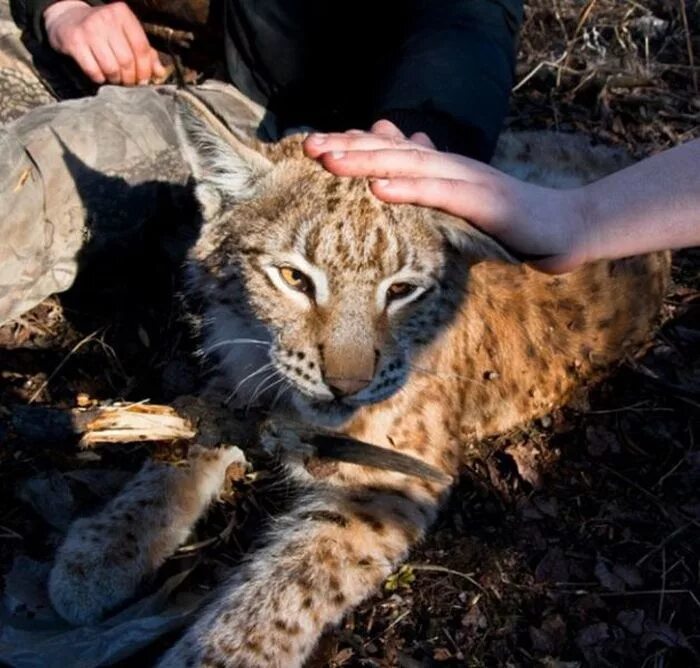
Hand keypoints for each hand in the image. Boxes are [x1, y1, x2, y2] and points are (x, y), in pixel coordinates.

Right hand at [43, 1, 165, 85]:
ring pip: (112, 68)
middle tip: (129, 82)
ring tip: (116, 79)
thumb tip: (160, 73)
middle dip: (131, 78)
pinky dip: (100, 78)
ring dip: (116, 80)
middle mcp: (106, 18)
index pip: (142, 48)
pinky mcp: (75, 42)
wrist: (68, 19)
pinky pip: (94, 71)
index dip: (146, 69)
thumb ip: (145, 52)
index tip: (144, 80)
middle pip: (127, 61)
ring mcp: (89, 29)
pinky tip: (101, 75)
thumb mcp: (125, 34)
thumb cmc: (104, 31)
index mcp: (123, 14)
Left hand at [304, 121, 590, 272]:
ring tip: (330, 160)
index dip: (352, 145)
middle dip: (348, 147)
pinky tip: (380, 188)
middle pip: (392, 151)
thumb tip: (389, 179)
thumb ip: (429, 189)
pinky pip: (442, 195)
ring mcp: (468, 182)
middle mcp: (450, 168)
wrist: (562, 228)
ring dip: (368, 161)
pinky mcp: (486, 204)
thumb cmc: (506, 219)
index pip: (390, 151)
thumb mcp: (460, 203)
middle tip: (308, 145)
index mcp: (441, 169)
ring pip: (411, 166)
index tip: (313, 146)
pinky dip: (409, 190)